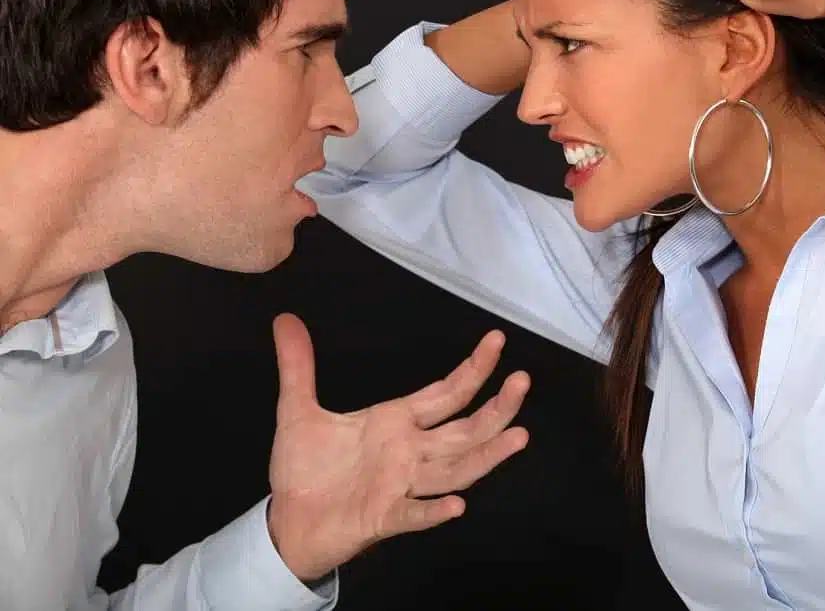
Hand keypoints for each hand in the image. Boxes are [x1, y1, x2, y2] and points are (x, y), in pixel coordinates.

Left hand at [264, 313, 529, 581]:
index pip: (446, 392)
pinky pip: (414, 514)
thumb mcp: (298, 411)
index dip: (473, 368)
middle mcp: (410, 452)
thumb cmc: (304, 469)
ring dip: (486, 455)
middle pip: (464, 429)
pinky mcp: (383, 517)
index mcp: (397, 422)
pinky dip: (434, 511)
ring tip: (519, 437)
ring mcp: (402, 485)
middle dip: (495, 407)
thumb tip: (284, 320)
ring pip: (455, 469)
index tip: (497, 341)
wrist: (287, 521)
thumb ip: (298, 367)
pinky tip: (457, 505)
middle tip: (522, 381)